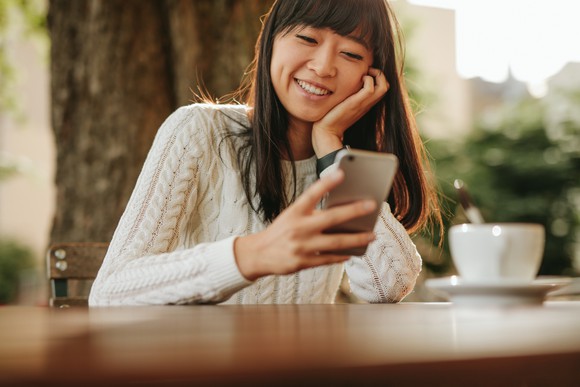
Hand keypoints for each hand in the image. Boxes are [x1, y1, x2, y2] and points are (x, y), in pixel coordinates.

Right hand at [234, 169, 376, 280]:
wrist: (257, 254)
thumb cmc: (281, 232)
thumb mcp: (291, 216)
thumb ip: (312, 214)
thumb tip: (342, 214)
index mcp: (294, 212)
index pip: (312, 194)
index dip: (326, 183)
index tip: (342, 173)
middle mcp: (298, 228)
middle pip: (331, 218)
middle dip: (354, 211)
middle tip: (372, 205)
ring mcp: (301, 246)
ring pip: (335, 242)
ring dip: (356, 239)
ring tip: (371, 235)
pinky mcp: (303, 262)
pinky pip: (328, 259)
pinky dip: (341, 255)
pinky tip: (352, 252)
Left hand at [312, 68, 389, 154]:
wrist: (327, 131)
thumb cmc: (332, 117)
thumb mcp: (343, 104)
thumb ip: (348, 95)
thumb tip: (345, 84)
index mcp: (366, 103)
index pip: (382, 88)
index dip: (378, 78)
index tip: (366, 73)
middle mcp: (368, 104)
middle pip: (386, 87)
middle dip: (380, 74)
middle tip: (367, 71)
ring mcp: (363, 104)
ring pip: (383, 87)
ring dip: (376, 75)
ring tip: (365, 74)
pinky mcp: (356, 104)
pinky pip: (370, 89)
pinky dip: (368, 79)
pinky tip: (358, 80)